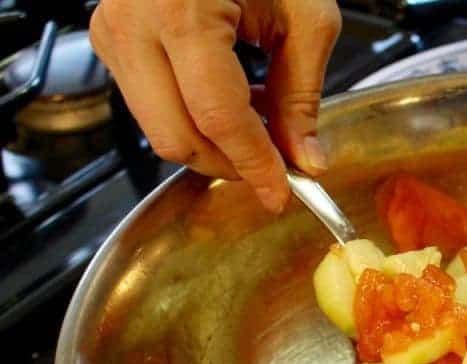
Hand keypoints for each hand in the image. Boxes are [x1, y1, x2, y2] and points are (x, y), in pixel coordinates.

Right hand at [89, 0, 341, 212]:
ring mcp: (113, 32)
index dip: (253, 165)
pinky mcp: (112, 39)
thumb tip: (306, 159)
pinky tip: (231, 102)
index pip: (217, 117)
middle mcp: (133, 24)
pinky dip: (194, 121)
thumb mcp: (304, 17)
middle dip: (231, 165)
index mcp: (181, 11)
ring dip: (214, 144)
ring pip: (160, 130)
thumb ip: (302, 95)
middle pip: (177, 137)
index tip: (282, 193)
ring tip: (261, 121)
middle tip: (277, 168)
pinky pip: (150, 107)